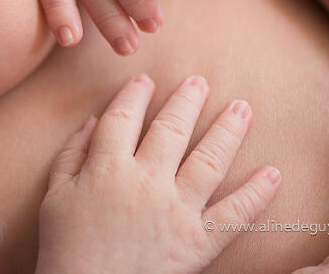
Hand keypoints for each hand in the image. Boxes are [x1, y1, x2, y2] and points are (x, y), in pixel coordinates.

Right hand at [35, 75, 281, 273]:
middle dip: (187, 100)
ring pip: (209, 160)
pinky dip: (257, 195)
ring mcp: (175, 210)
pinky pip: (234, 214)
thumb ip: (71, 154)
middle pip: (171, 128)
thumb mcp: (54, 196)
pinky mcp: (198, 241)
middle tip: (200, 81)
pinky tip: (273, 174)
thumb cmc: (65, 247)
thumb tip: (92, 120)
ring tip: (242, 108)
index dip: (135, 94)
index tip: (145, 81)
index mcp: (107, 168)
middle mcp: (145, 181)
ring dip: (228, 130)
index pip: (123, 117)